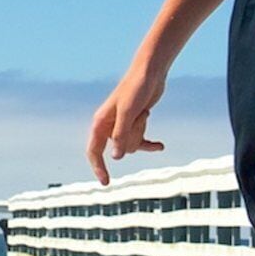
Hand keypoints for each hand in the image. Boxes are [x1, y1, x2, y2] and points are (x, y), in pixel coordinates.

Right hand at [85, 67, 167, 184]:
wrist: (150, 72)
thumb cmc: (136, 88)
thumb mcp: (128, 113)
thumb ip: (121, 135)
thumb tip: (116, 157)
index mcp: (100, 123)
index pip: (94, 151)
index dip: (98, 168)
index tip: (106, 183)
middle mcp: (109, 126)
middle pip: (120, 149)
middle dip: (133, 138)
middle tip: (139, 115)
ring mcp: (123, 126)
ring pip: (132, 145)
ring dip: (142, 132)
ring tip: (144, 111)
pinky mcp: (137, 123)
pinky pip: (143, 142)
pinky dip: (151, 144)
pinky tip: (161, 146)